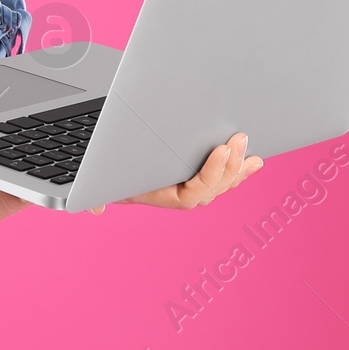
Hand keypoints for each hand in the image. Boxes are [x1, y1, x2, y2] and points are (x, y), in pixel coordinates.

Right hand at [86, 133, 262, 214]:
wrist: (110, 178)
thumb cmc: (110, 178)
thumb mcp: (102, 185)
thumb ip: (97, 198)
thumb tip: (97, 209)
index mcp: (164, 196)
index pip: (194, 192)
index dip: (211, 173)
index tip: (221, 150)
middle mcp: (182, 195)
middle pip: (214, 187)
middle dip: (230, 165)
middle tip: (240, 140)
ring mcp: (192, 187)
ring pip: (222, 183)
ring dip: (238, 167)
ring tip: (250, 150)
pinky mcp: (199, 176)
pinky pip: (223, 177)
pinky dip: (238, 168)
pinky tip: (252, 160)